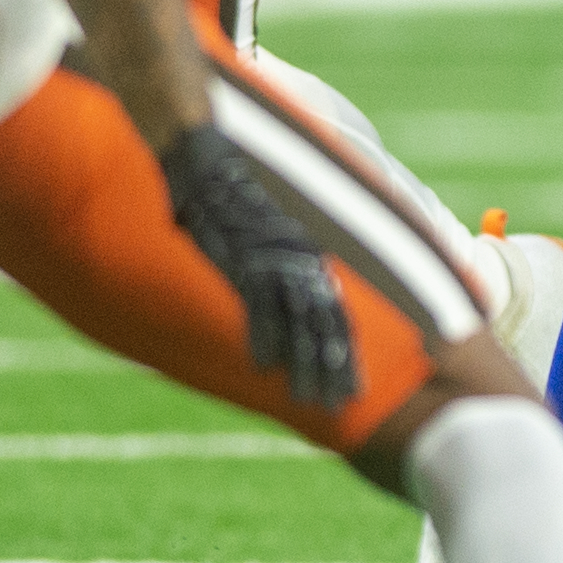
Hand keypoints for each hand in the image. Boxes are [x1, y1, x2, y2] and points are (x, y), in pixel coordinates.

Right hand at [158, 123, 360, 407]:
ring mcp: (271, 259)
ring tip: (310, 399)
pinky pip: (257, 303)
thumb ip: (284, 264)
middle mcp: (297, 259)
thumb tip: (290, 297)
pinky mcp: (241, 257)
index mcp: (307, 256)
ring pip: (297, 320)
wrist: (205, 156)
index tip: (357, 388)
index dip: (348, 352)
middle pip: (325, 323)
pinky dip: (263, 336)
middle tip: (342, 407)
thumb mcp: (268, 232)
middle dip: (334, 368)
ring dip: (304, 363)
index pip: (337, 312)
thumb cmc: (234, 194)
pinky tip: (266, 366)